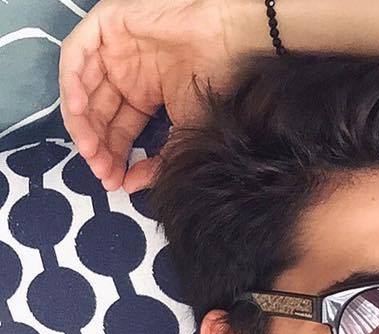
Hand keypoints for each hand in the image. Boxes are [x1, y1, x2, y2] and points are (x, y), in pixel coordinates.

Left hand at [58, 0, 261, 192]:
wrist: (227, 43)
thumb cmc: (215, 85)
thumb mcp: (183, 135)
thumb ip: (156, 163)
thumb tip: (127, 185)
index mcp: (141, 97)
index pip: (115, 130)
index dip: (111, 156)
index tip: (111, 180)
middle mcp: (123, 74)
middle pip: (96, 114)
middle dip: (95, 144)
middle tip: (100, 169)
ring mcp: (112, 50)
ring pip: (81, 88)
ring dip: (81, 121)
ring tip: (90, 149)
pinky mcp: (106, 25)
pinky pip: (76, 54)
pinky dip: (73, 81)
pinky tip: (80, 110)